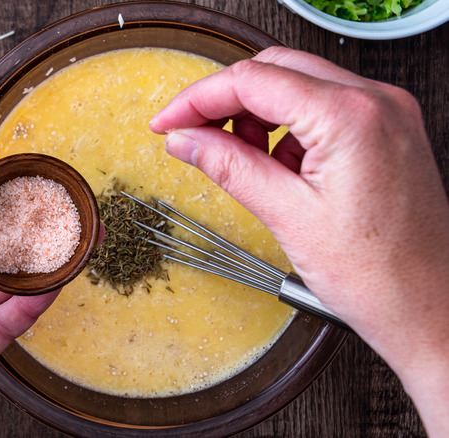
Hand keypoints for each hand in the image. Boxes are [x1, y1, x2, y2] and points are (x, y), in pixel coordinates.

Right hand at [150, 47, 448, 436]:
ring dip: (255, 113)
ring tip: (237, 158)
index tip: (167, 122)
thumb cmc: (378, 275)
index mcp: (350, 117)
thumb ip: (229, 166)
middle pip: (275, 70)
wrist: (428, 309)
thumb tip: (185, 139)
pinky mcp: (386, 130)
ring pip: (298, 84)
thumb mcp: (287, 216)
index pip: (253, 81)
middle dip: (224, 100)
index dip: (197, 99)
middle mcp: (375, 101)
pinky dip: (287, 128)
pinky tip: (275, 166)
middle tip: (189, 134)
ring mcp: (385, 113)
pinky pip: (323, 107)